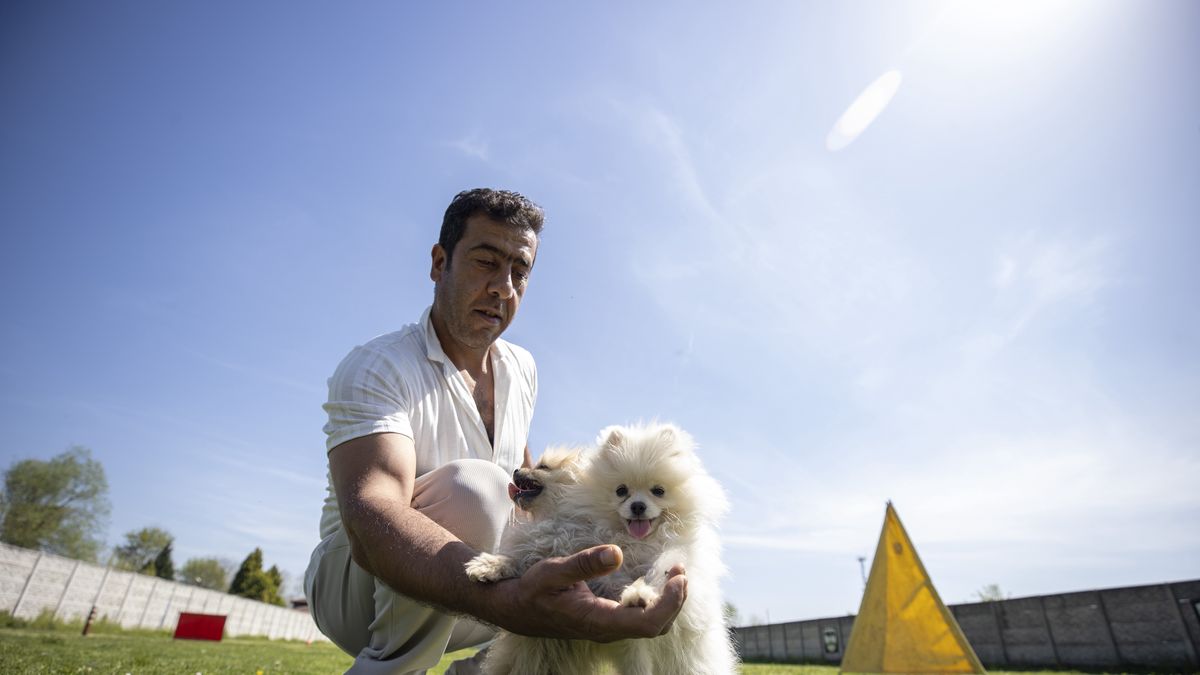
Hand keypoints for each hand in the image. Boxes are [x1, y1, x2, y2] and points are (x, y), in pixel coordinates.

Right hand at [489, 545, 686, 641]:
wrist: (514, 610)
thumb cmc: (531, 590)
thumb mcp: (552, 571)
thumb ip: (584, 564)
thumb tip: (617, 553)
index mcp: (598, 621)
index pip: (647, 623)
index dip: (670, 603)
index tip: (678, 576)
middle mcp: (607, 630)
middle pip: (657, 627)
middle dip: (676, 600)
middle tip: (680, 569)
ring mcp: (609, 628)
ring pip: (652, 626)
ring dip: (669, 601)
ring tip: (674, 574)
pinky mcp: (608, 622)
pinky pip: (641, 619)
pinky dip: (657, 601)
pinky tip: (656, 581)